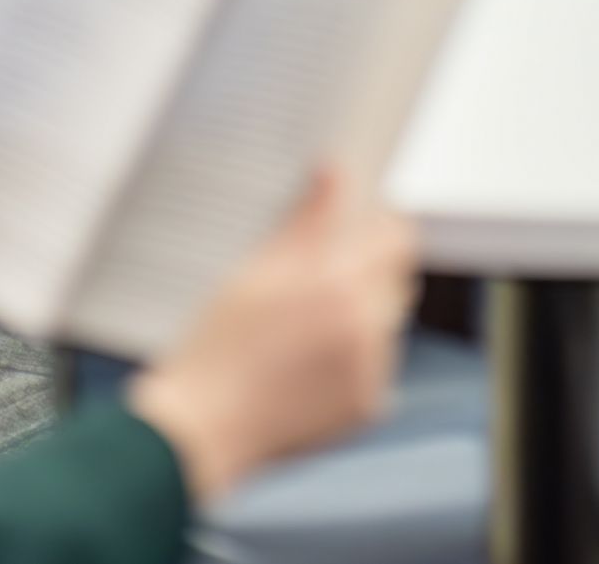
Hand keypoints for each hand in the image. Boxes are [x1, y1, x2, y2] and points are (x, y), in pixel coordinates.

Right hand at [131, 169, 417, 503]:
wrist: (201, 429)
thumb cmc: (218, 347)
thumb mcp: (256, 270)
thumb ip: (307, 220)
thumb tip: (335, 170)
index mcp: (339, 283)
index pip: (396, 236)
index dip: (379, 225)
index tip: (358, 225)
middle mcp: (365, 325)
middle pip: (396, 276)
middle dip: (368, 269)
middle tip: (323, 275)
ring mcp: (370, 369)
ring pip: (386, 320)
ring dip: (361, 314)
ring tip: (304, 329)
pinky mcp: (367, 404)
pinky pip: (376, 364)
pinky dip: (352, 358)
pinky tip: (305, 364)